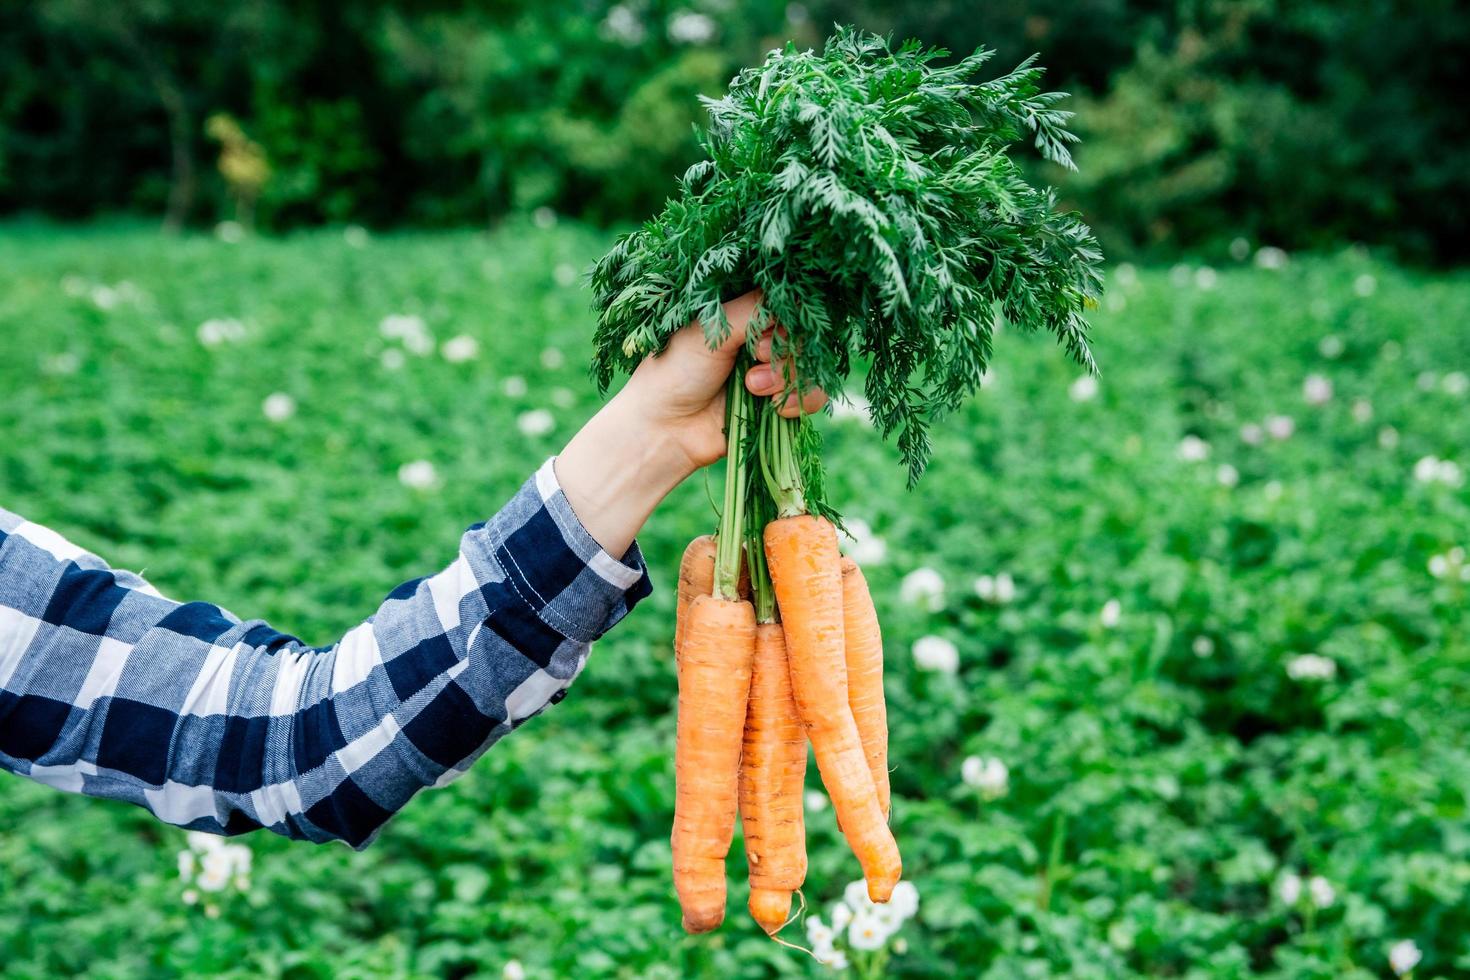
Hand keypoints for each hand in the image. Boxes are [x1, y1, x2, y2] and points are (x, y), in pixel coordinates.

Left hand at [556, 291, 826, 556]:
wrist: (665, 429)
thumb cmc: (676, 370)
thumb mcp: (712, 329)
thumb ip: (754, 309)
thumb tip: (797, 297)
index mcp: (742, 312)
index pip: (788, 301)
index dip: (785, 317)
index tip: (762, 332)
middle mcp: (762, 338)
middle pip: (806, 334)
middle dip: (785, 349)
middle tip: (755, 358)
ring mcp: (774, 371)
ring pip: (814, 365)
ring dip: (788, 377)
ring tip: (752, 387)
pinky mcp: (781, 403)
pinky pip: (814, 396)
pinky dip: (798, 401)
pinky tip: (772, 407)